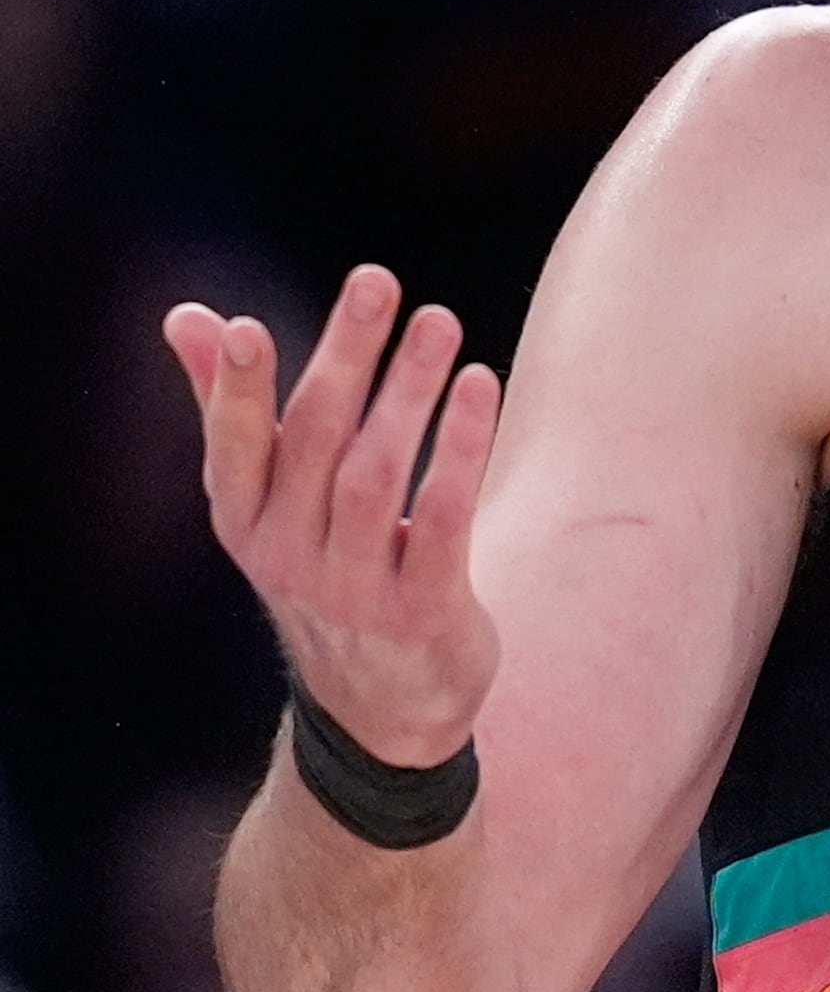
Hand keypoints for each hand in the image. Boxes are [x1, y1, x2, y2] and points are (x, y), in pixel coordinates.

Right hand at [168, 266, 506, 768]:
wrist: (381, 710)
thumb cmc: (325, 571)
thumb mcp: (270, 507)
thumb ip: (231, 410)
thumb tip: (188, 316)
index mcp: (245, 524)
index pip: (232, 448)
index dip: (233, 392)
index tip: (242, 327)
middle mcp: (286, 556)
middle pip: (314, 442)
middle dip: (344, 356)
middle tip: (378, 281)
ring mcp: (353, 588)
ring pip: (375, 475)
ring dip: (408, 393)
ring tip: (440, 321)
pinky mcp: (421, 609)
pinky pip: (442, 518)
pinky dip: (461, 450)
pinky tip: (481, 386)